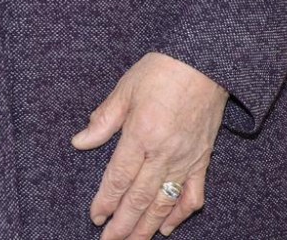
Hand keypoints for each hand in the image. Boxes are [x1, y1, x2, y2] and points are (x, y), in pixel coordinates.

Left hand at [72, 53, 227, 238]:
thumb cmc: (162, 71)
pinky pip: (192, 195)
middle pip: (140, 198)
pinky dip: (180, 214)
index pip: (119, 178)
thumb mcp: (126, 89)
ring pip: (164, 203)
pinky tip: (167, 227)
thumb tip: (80, 141)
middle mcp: (164, 153)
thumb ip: (104, 120)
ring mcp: (186, 160)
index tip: (96, 217)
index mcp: (141, 134)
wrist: (206, 63)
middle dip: (123, 225)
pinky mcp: (202, 160)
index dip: (106, 201)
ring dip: (147, 227)